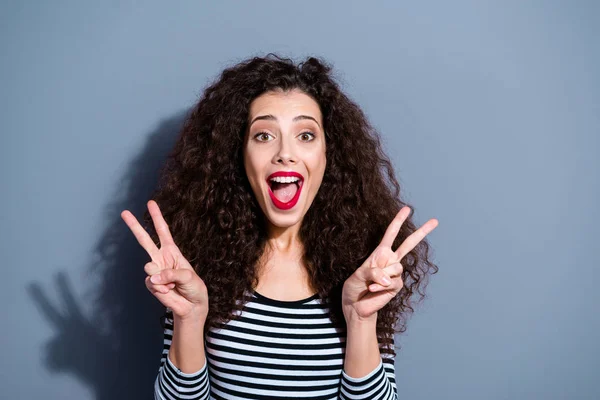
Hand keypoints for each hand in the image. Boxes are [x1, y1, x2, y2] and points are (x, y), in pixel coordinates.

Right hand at [121, 200, 208, 320]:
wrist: (191, 306)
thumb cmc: (194, 287)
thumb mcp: (188, 276)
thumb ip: (171, 274)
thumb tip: (152, 276)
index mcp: (172, 251)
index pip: (163, 231)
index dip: (156, 217)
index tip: (150, 203)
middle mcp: (161, 258)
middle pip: (145, 240)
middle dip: (134, 226)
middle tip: (124, 212)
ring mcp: (155, 271)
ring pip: (148, 265)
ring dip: (161, 276)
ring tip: (172, 285)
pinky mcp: (151, 284)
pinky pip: (151, 282)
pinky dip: (161, 288)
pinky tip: (168, 291)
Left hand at [342, 206, 437, 323]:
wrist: (356, 305)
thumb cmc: (355, 287)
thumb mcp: (358, 275)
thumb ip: (373, 272)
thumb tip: (388, 278)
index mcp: (380, 253)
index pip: (391, 234)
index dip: (398, 221)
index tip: (407, 209)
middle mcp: (390, 260)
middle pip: (409, 244)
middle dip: (422, 232)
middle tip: (435, 221)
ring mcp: (395, 273)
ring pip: (396, 268)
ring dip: (380, 276)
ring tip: (370, 283)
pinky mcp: (396, 286)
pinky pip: (391, 282)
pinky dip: (380, 286)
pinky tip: (373, 290)